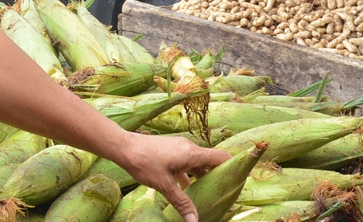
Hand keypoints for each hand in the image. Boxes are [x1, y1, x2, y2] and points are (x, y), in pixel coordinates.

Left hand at [109, 132, 228, 221]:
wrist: (124, 147)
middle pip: (211, 162)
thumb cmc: (145, 163)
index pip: (221, 157)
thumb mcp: (165, 186)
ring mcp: (180, 149)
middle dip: (218, 176)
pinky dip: (191, 175)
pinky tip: (188, 189)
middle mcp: (189, 148)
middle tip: (224, 192)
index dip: (233, 166)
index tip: (239, 179)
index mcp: (192, 153)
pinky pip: (187, 163)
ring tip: (208, 194)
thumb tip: (194, 221)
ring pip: (198, 164)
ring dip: (203, 177)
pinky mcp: (171, 151)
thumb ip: (182, 202)